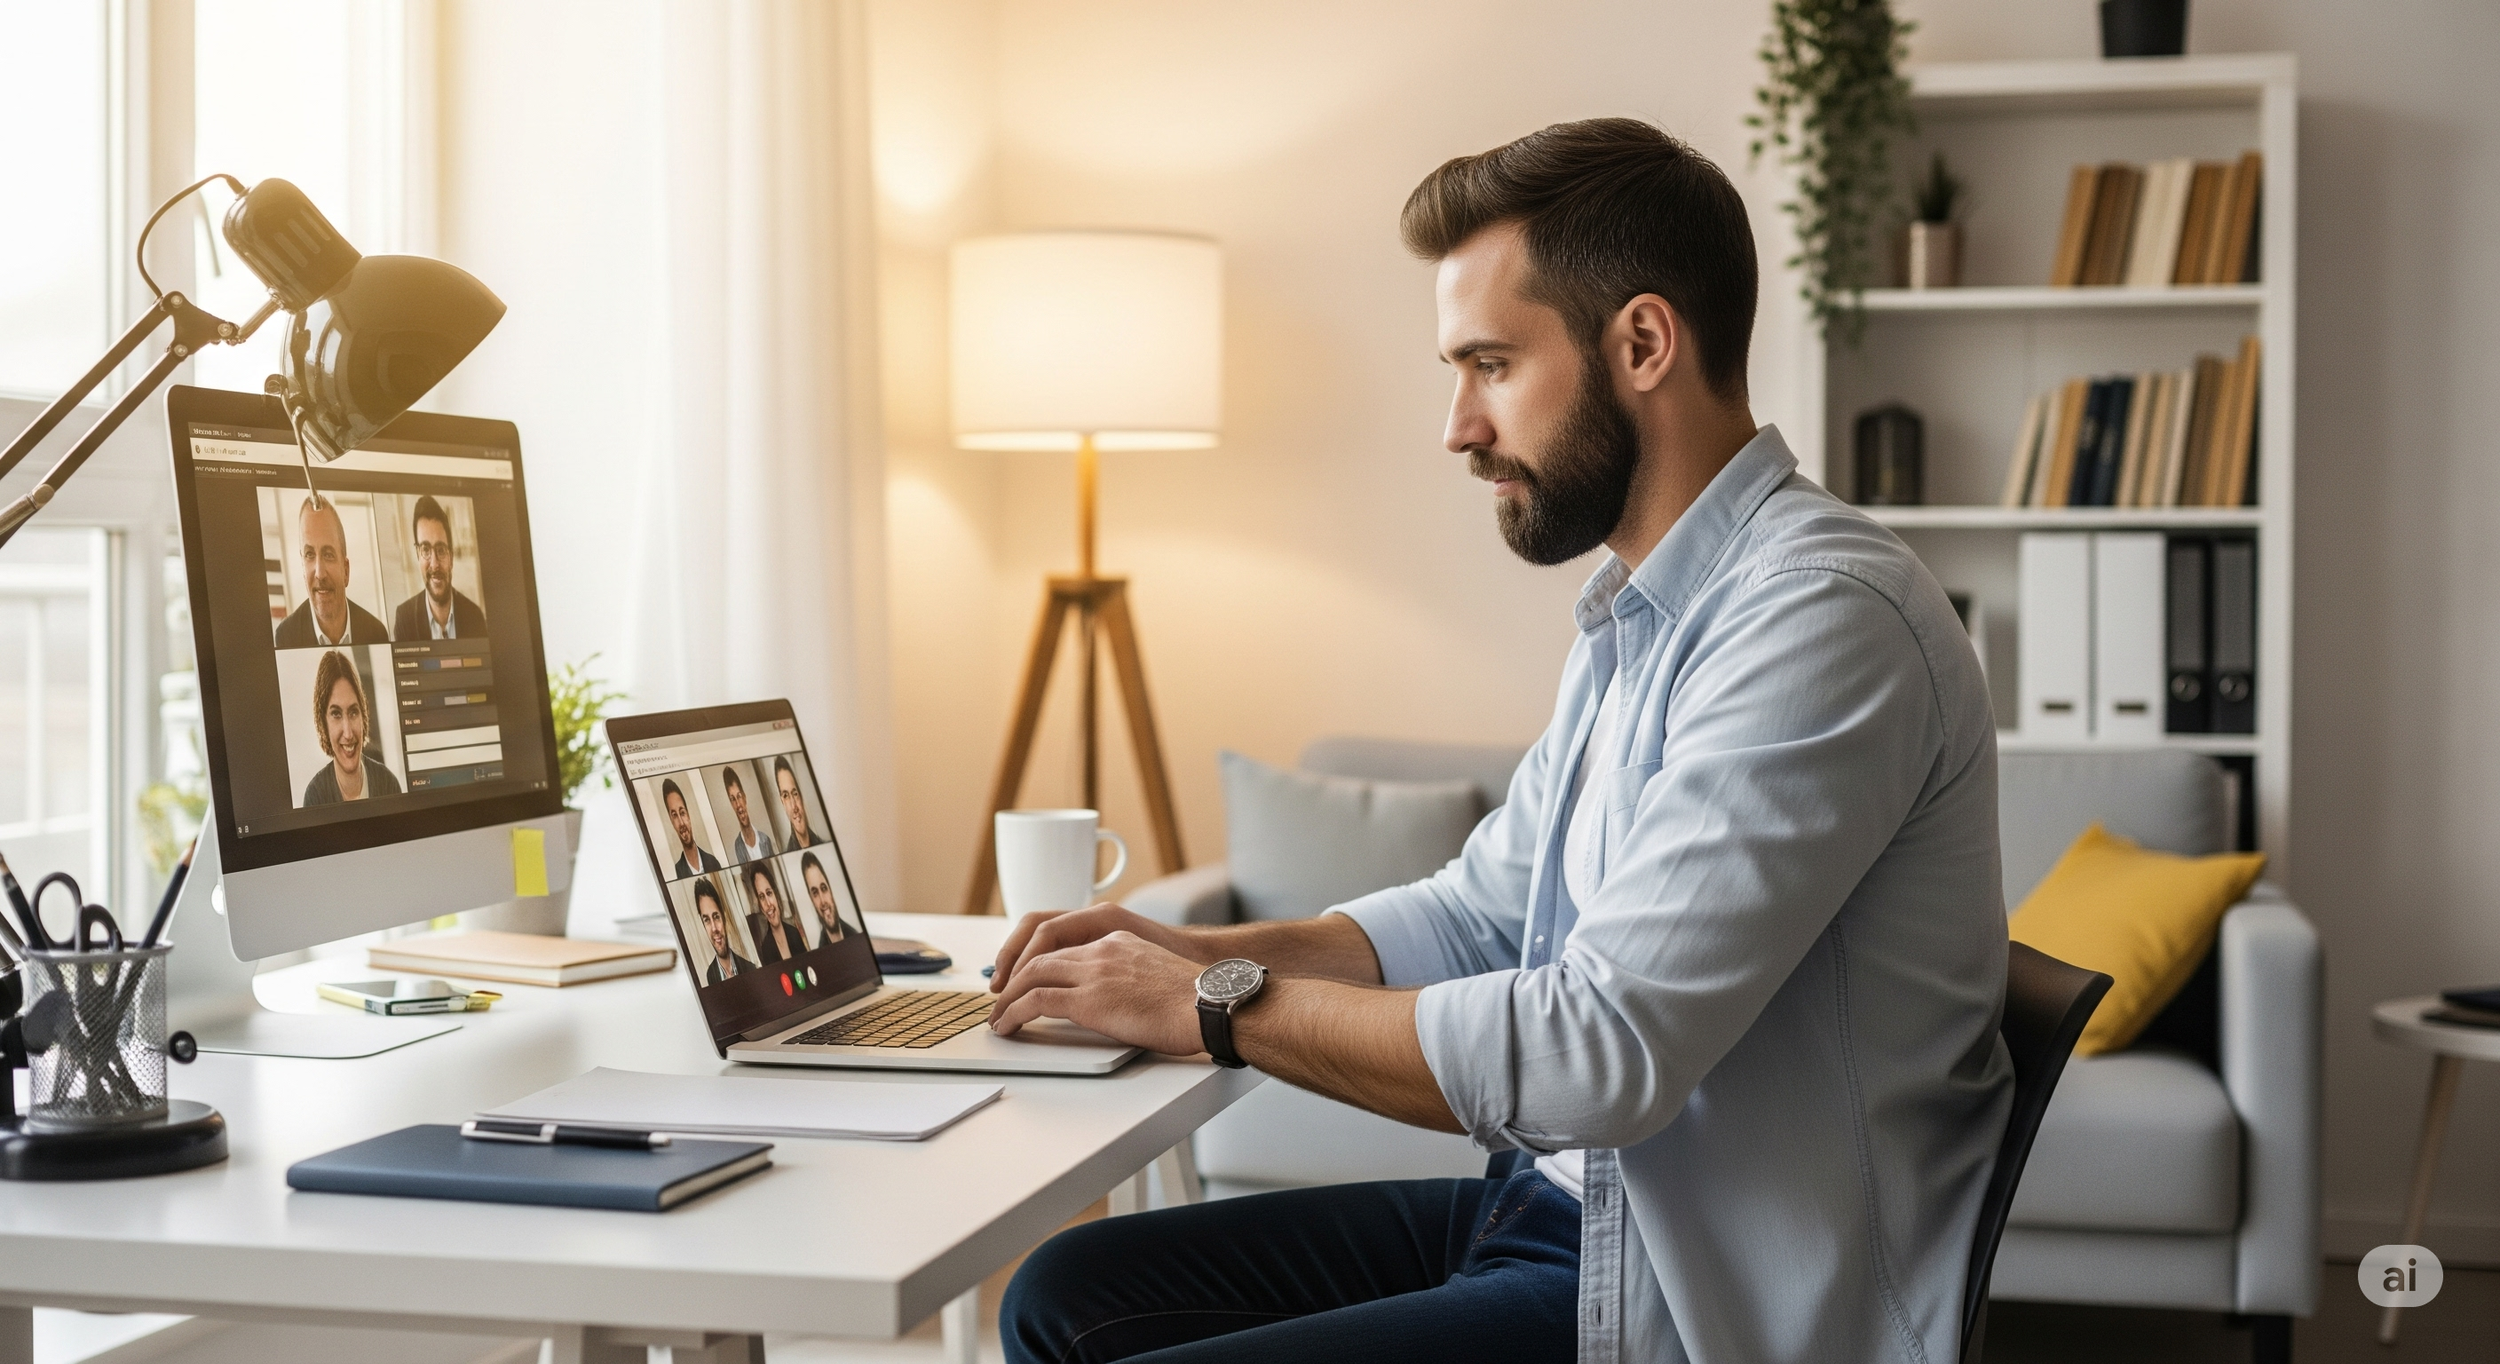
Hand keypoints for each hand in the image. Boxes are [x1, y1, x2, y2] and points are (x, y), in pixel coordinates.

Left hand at [986, 929, 1205, 1055]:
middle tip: (1001, 1000)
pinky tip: (1007, 1026)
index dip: (1037, 964)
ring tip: (998, 1018)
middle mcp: (1102, 949)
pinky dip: (1014, 1013)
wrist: (1210, 1005)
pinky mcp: (1088, 998)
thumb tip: (1122, 1003)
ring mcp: (1093, 972)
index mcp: (1118, 940)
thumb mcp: (1158, 976)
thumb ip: (1132, 979)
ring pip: (1031, 975)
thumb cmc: (1196, 1002)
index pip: (1064, 945)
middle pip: (1040, 956)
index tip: (1026, 981)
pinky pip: (1035, 1001)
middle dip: (1014, 978)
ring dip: (1008, 998)